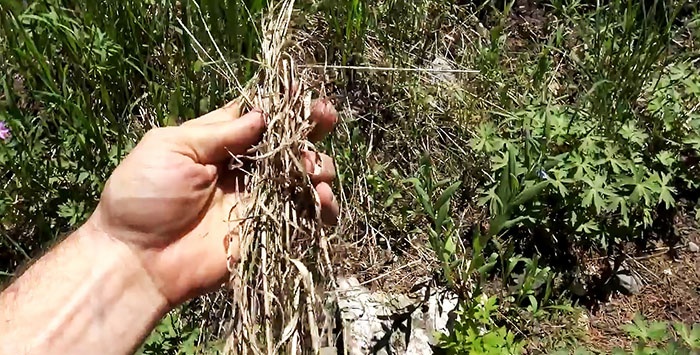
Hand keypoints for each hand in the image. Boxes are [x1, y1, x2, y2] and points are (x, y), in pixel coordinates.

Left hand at [85, 100, 338, 305]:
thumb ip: (219, 133)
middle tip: (325, 115)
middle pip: (289, 143)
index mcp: (219, 143)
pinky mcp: (271, 230)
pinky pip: (309, 217)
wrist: (137, 261)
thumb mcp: (170, 148)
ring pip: (306, 175)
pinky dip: (325, 207)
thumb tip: (262, 114)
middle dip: (312, 127)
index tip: (301, 92)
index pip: (259, 116)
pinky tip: (322, 199)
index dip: (281, 104)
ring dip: (319, 165)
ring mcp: (261, 199)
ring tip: (314, 169)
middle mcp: (246, 168)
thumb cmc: (143, 197)